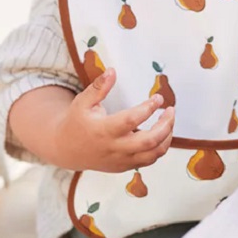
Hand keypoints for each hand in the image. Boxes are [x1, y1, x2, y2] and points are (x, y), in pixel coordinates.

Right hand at [54, 69, 174, 172]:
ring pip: (153, 154)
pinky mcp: (124, 166)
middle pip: (149, 141)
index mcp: (103, 131)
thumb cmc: (76, 122)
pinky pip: (149, 160)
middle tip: (171, 110)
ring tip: (170, 120)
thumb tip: (112, 71)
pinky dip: (160, 147)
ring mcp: (120, 160)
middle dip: (165, 125)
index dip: (148, 108)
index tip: (159, 98)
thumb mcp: (82, 102)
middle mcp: (114, 148)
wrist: (66, 150)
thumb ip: (98, 87)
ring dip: (167, 137)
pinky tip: (162, 132)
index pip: (132, 120)